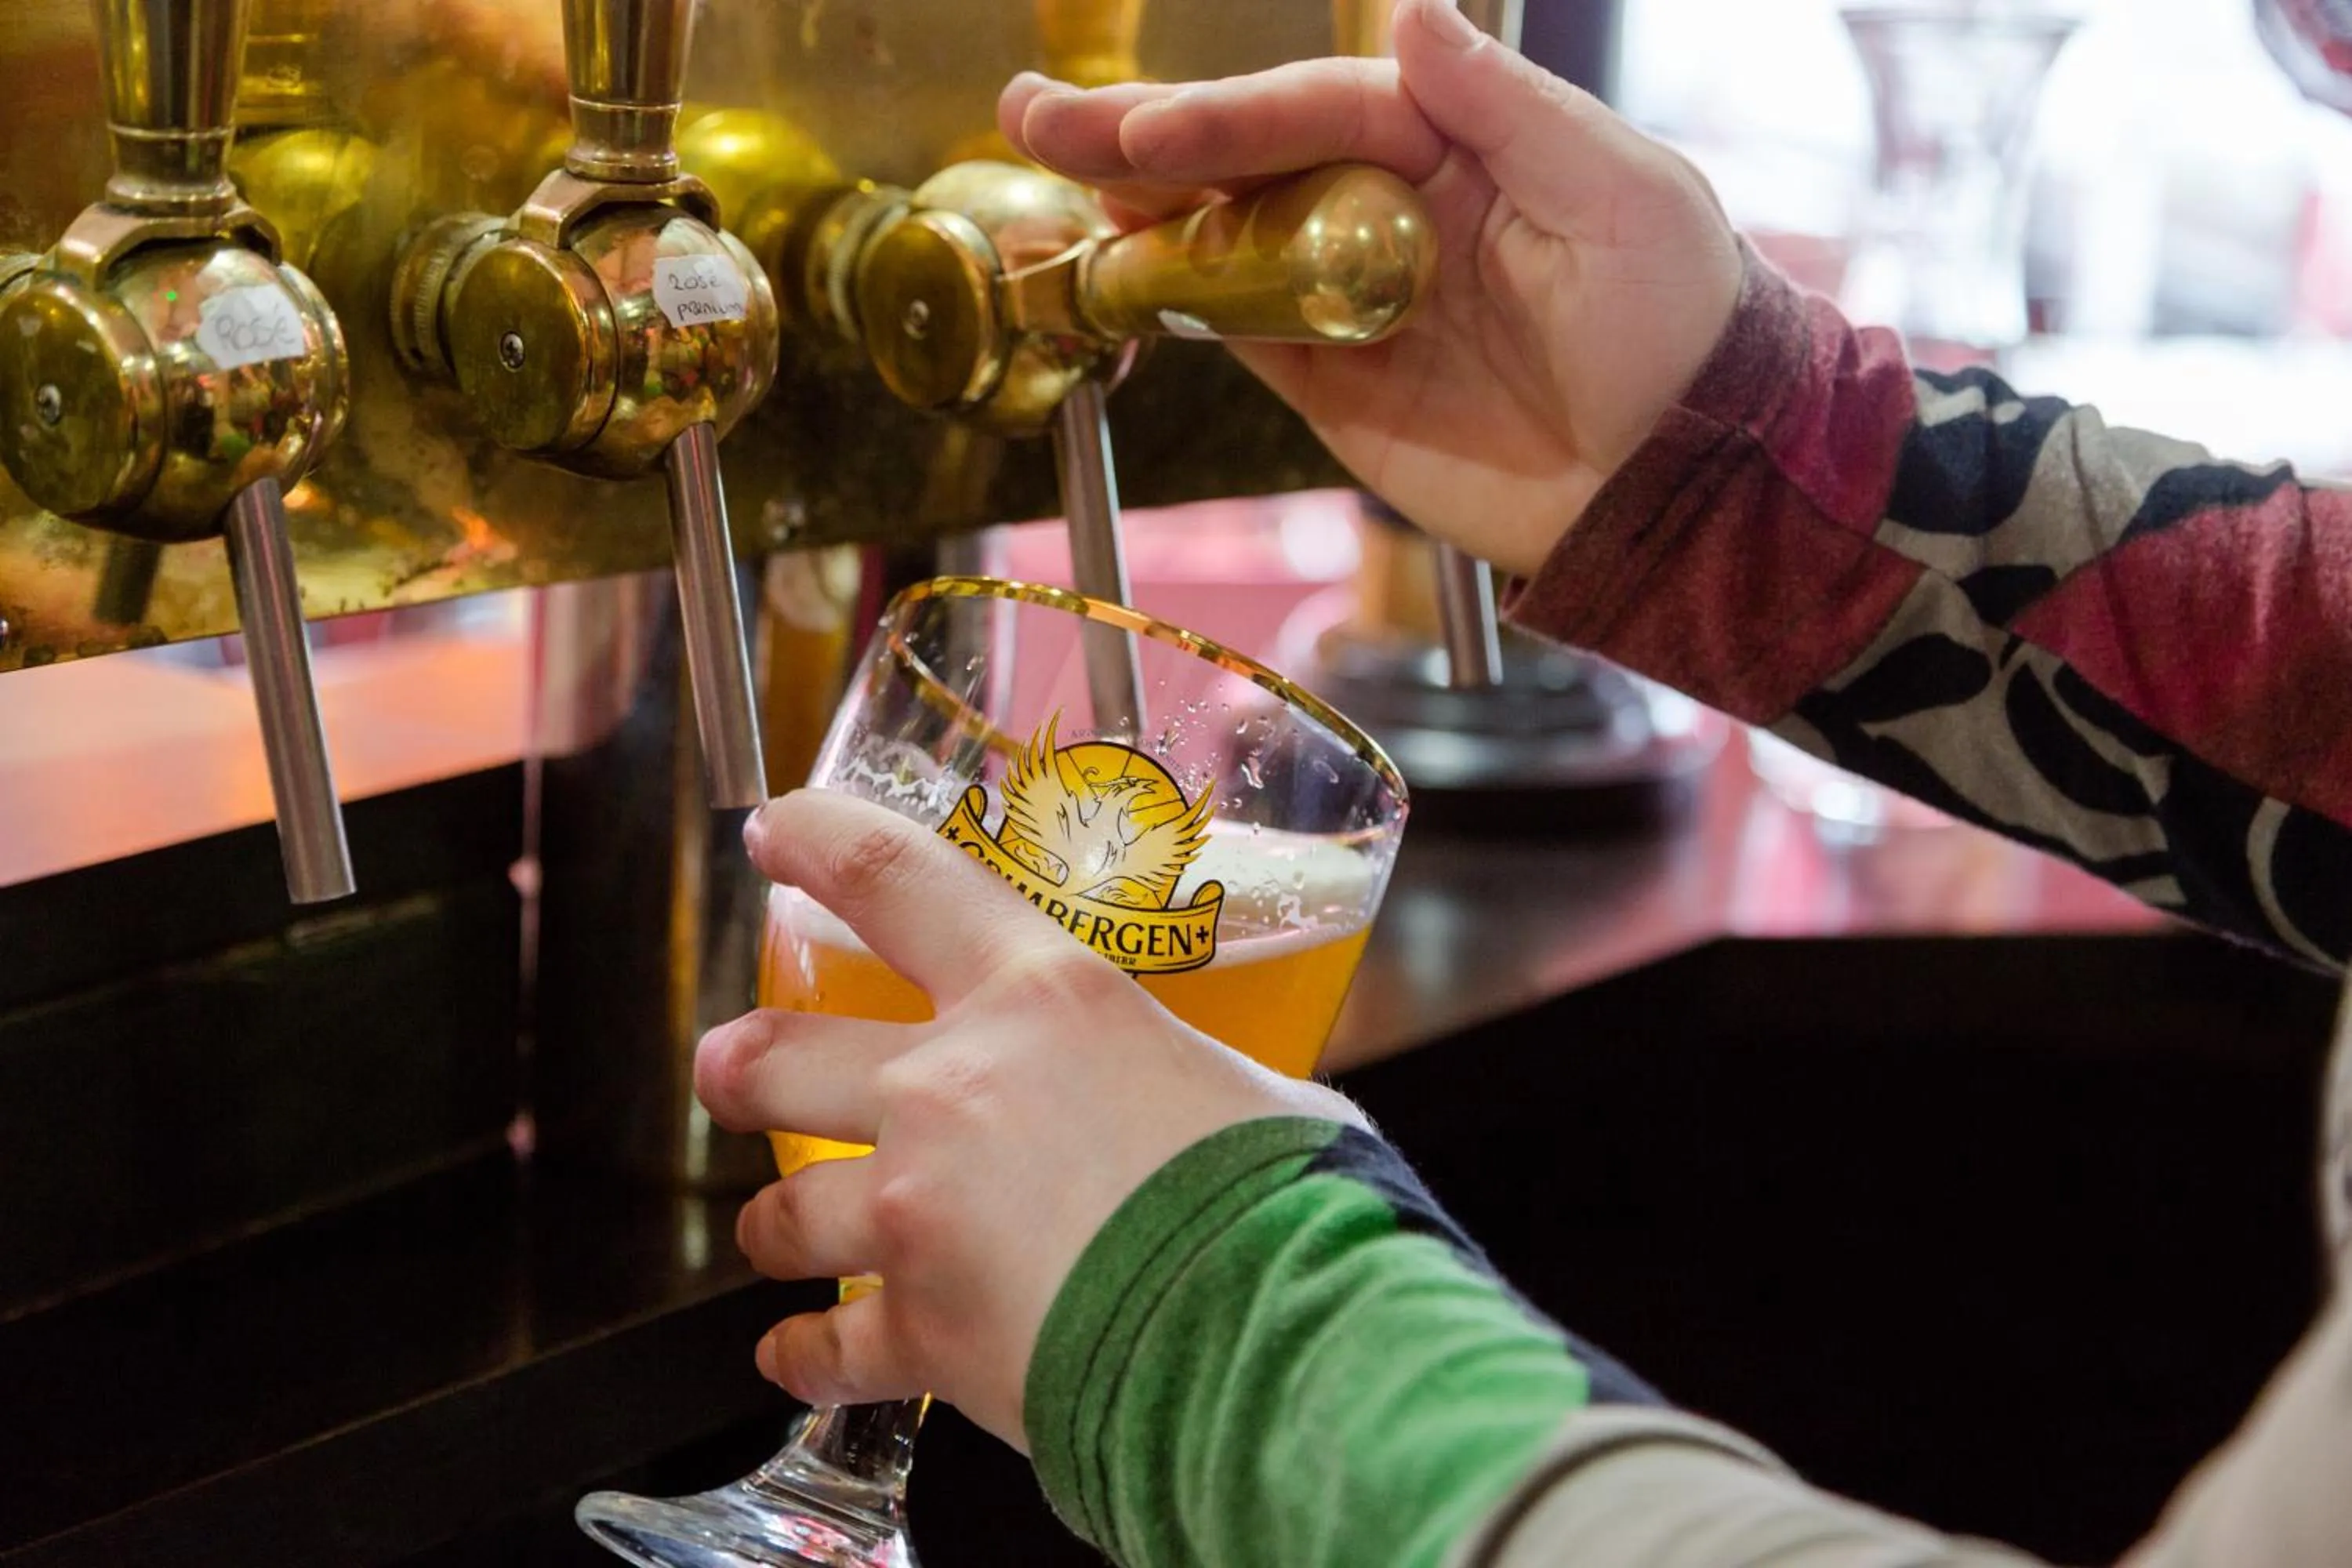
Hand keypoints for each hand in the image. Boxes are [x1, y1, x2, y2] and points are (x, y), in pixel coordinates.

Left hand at [696, 789, 1365, 1450]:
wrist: (1275, 1342)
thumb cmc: (1290, 1200)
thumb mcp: (1255, 1087)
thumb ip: (1191, 1085)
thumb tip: (1212, 1113)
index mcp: (1042, 999)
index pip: (897, 878)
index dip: (819, 844)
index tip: (776, 834)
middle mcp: (951, 1092)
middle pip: (781, 1055)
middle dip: (739, 1064)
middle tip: (729, 1069)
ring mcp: (917, 1215)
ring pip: (782, 1213)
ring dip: (776, 1226)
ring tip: (779, 1236)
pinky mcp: (920, 1334)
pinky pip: (828, 1349)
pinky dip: (811, 1356)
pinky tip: (805, 1358)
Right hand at [998, 0, 1743, 578]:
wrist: (1676, 489)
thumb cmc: (1682, 326)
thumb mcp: (1618, 196)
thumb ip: (1506, 108)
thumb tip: (1409, 18)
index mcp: (1462, 144)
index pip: (1322, 111)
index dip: (1230, 118)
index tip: (1148, 134)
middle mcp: (1394, 208)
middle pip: (1250, 158)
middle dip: (1141, 137)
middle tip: (1037, 115)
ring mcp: (1354, 295)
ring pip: (1225, 238)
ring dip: (1135, 210)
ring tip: (1044, 173)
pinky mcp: (1334, 382)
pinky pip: (1238, 331)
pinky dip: (1172, 302)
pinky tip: (1108, 266)